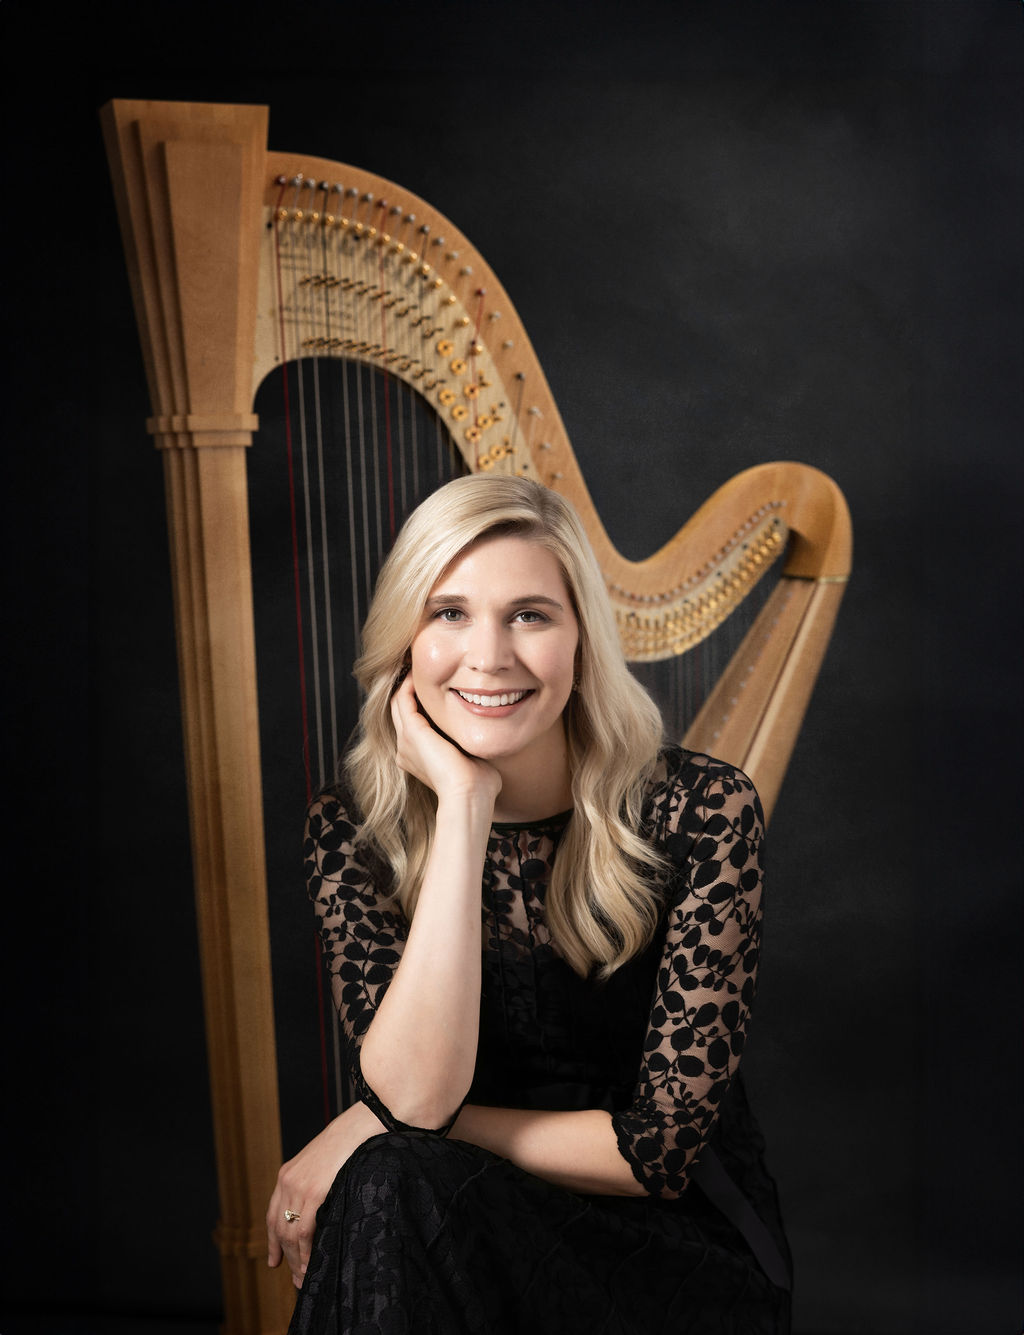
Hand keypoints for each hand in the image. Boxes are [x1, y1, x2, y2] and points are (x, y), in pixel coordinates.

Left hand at [266, 1101, 383, 1287]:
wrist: (360, 1125)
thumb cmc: (348, 1143)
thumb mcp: (322, 1162)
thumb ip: (313, 1182)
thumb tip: (316, 1207)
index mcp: (287, 1173)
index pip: (273, 1214)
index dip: (272, 1240)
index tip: (274, 1260)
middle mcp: (287, 1181)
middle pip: (279, 1228)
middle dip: (285, 1257)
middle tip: (295, 1279)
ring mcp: (298, 1187)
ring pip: (289, 1234)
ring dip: (296, 1260)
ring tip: (304, 1279)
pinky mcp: (313, 1192)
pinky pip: (303, 1230)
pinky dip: (305, 1252)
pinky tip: (311, 1264)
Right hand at [391, 674, 501, 805]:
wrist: (469, 794)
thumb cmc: (479, 785)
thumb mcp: (473, 760)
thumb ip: (473, 747)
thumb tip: (488, 741)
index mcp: (418, 758)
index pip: (413, 725)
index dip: (419, 705)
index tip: (435, 687)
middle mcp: (406, 750)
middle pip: (400, 712)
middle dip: (409, 689)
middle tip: (421, 669)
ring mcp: (406, 741)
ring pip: (398, 703)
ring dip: (407, 683)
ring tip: (418, 666)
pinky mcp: (412, 732)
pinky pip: (402, 699)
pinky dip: (409, 684)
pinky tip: (419, 672)